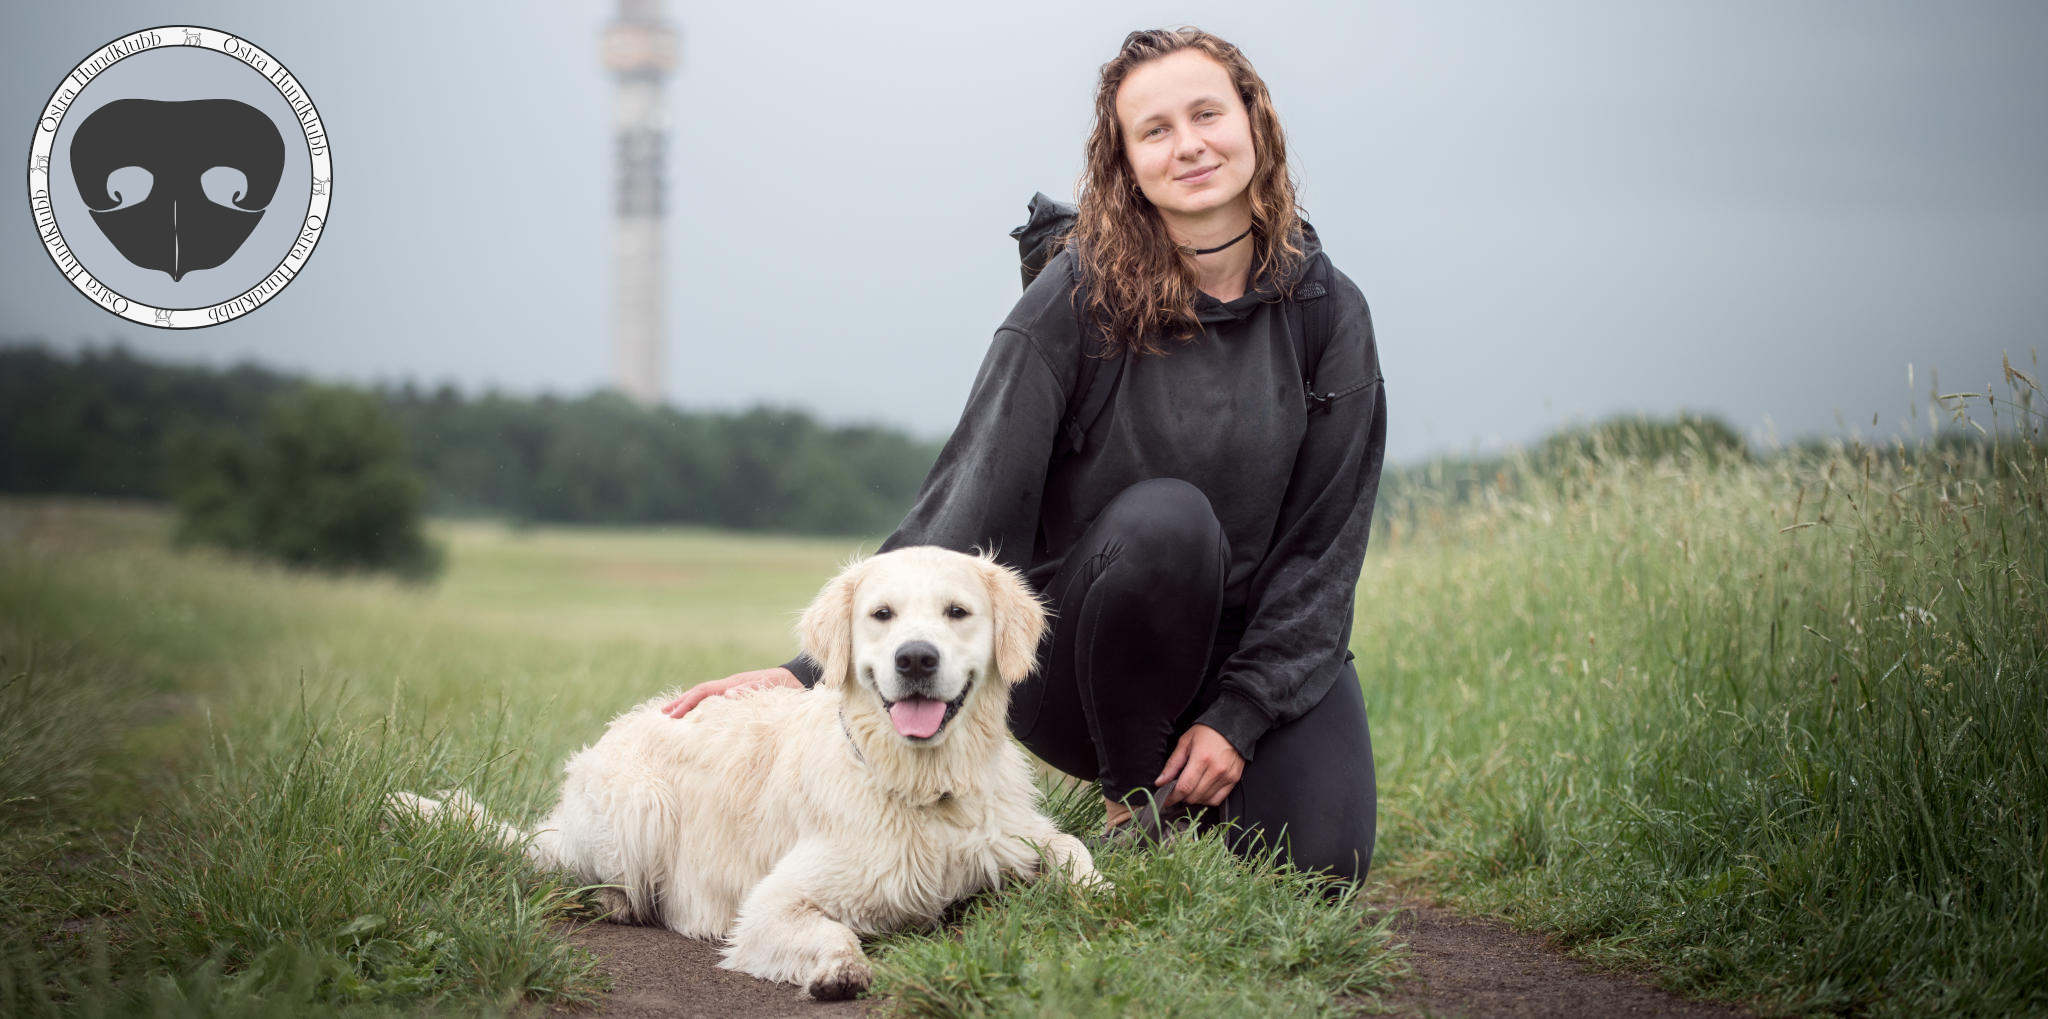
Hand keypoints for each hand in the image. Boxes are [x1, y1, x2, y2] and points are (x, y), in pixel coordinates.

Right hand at [661, 667, 800, 718]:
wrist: (799, 678)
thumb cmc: (786, 687)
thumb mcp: (770, 689)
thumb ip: (750, 691)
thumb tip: (728, 694)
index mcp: (733, 684)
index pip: (703, 693)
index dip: (686, 703)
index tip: (671, 716)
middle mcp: (731, 685)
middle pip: (699, 692)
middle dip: (681, 703)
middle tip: (662, 714)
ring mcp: (735, 688)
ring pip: (706, 696)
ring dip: (690, 704)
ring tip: (674, 714)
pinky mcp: (741, 693)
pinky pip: (716, 700)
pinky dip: (703, 706)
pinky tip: (700, 715)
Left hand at [1155, 724, 1243, 808]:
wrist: (1232, 727)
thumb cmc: (1207, 732)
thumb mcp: (1185, 742)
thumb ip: (1172, 764)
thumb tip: (1160, 782)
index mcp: (1202, 758)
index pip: (1184, 787)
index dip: (1172, 797)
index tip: (1165, 799)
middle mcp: (1216, 769)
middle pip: (1194, 796)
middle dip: (1181, 797)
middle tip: (1176, 791)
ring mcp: (1226, 776)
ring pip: (1205, 800)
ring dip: (1193, 798)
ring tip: (1189, 788)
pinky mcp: (1234, 779)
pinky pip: (1217, 800)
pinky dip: (1207, 799)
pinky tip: (1201, 791)